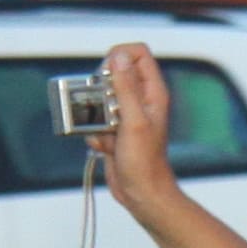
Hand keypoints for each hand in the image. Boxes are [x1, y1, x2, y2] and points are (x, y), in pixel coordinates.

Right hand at [92, 44, 178, 217]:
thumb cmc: (145, 162)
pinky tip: (104, 147)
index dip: (119, 57)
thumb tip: (118, 58)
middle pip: (113, 75)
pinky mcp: (114, 131)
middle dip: (101, 90)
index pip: (137, 54)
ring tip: (105, 133)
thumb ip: (126, 87)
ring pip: (100, 100)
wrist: (141, 193)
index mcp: (152, 92)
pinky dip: (94, 133)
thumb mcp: (134, 120)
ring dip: (95, 115)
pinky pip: (95, 122)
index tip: (106, 74)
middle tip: (103, 107)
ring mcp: (126, 116)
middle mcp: (141, 100)